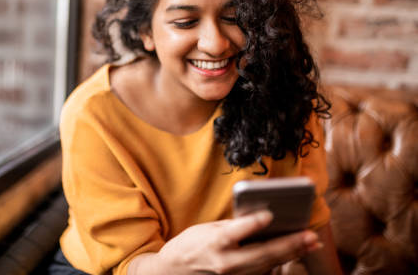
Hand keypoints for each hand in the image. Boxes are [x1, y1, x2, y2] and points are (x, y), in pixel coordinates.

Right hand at [129, 210, 321, 274]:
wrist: (173, 273)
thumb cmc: (189, 246)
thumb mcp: (206, 229)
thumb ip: (231, 227)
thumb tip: (258, 220)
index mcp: (214, 242)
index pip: (238, 232)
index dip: (255, 223)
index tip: (270, 214)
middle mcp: (226, 262)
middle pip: (263, 253)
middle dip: (290, 244)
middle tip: (311, 236)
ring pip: (268, 265)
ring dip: (291, 254)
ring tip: (310, 244)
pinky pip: (262, 273)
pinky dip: (278, 263)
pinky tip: (292, 255)